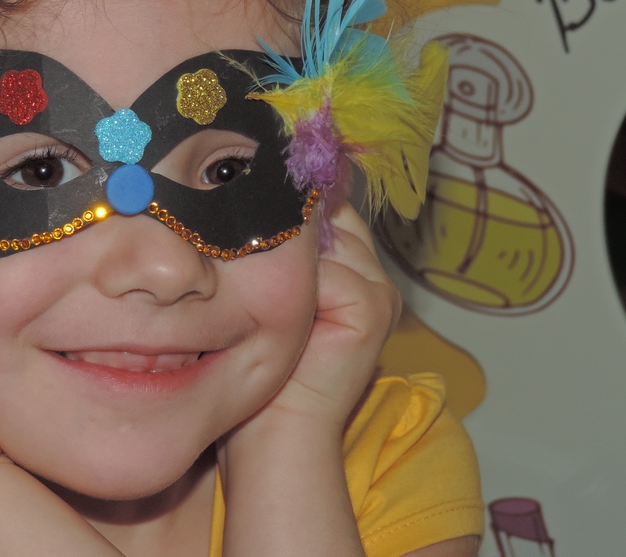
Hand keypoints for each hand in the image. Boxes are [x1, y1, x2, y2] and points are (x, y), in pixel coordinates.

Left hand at [256, 202, 401, 433]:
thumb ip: (277, 251)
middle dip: (285, 224)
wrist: (276, 431)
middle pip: (328, 217)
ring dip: (285, 256)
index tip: (251, 196)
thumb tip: (248, 194)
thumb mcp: (270, 296)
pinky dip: (295, 288)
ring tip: (254, 282)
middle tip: (247, 240)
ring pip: (324, 239)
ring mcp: (378, 290)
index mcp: (351, 267)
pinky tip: (276, 312)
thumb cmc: (261, 366)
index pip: (325, 208)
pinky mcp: (373, 307)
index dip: (288, 205)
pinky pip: (327, 272)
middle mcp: (372, 273)